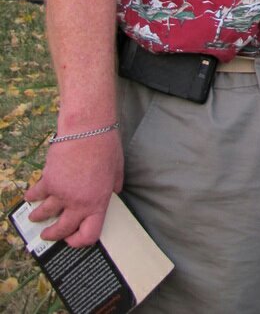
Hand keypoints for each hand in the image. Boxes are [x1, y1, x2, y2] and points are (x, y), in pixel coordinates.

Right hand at [26, 132, 123, 246]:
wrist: (87, 129)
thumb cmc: (106, 146)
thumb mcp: (117, 169)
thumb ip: (114, 186)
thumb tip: (114, 192)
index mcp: (97, 202)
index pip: (89, 235)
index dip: (79, 241)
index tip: (72, 239)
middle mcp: (78, 203)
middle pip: (62, 230)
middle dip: (53, 235)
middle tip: (48, 235)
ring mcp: (61, 194)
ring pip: (45, 214)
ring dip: (38, 217)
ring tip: (35, 216)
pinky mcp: (48, 181)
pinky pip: (36, 194)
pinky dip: (32, 196)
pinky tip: (30, 197)